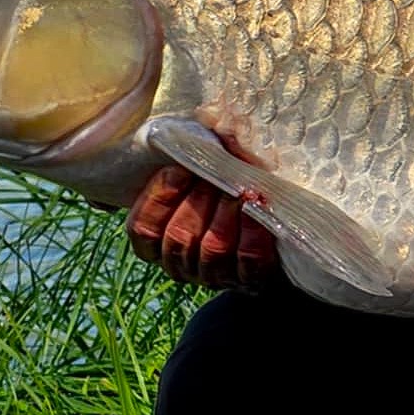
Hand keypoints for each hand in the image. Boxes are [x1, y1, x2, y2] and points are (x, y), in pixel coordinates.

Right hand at [126, 166, 280, 288]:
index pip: (143, 230)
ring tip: (239, 191)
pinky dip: (253, 234)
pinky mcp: (248, 280)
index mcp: (159, 243)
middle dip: (198, 202)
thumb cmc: (225, 194)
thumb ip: (195, 160)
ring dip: (226, 215)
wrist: (270, 231)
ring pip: (212, 250)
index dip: (158, 199)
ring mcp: (214, 276)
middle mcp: (182, 264)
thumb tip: (200, 134)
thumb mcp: (204, 177)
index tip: (179, 169)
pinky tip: (257, 211)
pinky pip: (248, 261)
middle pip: (178, 238)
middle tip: (214, 177)